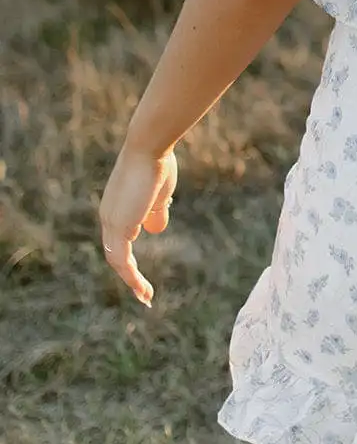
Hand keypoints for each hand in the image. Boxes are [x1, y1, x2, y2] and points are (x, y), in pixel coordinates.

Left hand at [98, 143, 177, 307]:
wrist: (149, 147)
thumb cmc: (156, 164)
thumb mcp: (159, 194)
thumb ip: (156, 212)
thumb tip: (156, 229)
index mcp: (116, 208)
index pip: (118, 240)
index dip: (128, 257)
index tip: (141, 272)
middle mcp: (109, 216)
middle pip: (115, 254)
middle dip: (129, 275)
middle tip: (144, 293)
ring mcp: (112, 222)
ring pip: (117, 260)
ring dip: (131, 280)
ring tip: (146, 296)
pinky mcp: (120, 225)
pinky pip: (122, 259)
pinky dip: (131, 276)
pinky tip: (142, 288)